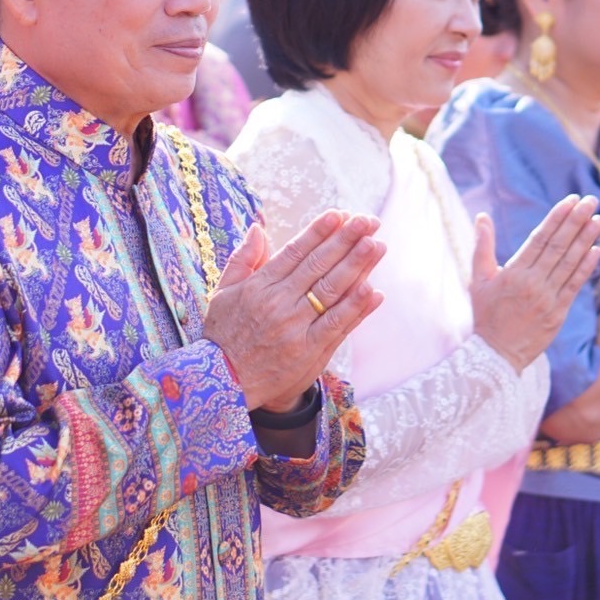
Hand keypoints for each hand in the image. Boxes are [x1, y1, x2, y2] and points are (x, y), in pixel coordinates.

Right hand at [203, 210, 384, 413]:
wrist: (223, 385)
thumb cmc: (223, 334)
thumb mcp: (223, 292)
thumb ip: (243, 259)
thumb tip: (257, 228)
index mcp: (259, 286)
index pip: (295, 252)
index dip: (318, 232)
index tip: (339, 215)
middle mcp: (279, 304)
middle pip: (318, 266)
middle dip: (345, 240)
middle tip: (367, 221)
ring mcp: (296, 328)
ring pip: (331, 291)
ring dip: (357, 266)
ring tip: (376, 244)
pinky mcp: (309, 352)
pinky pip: (337, 325)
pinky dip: (356, 307)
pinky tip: (373, 290)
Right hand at [471, 196, 599, 373]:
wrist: (494, 355)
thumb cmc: (484, 315)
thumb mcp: (478, 279)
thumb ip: (482, 246)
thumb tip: (482, 216)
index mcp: (513, 272)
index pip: (540, 238)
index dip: (557, 218)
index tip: (571, 200)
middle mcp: (533, 283)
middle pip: (559, 246)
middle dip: (576, 221)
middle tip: (591, 200)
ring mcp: (548, 299)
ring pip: (570, 263)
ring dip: (586, 239)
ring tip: (598, 219)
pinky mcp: (558, 313)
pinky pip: (575, 285)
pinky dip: (586, 267)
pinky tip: (597, 250)